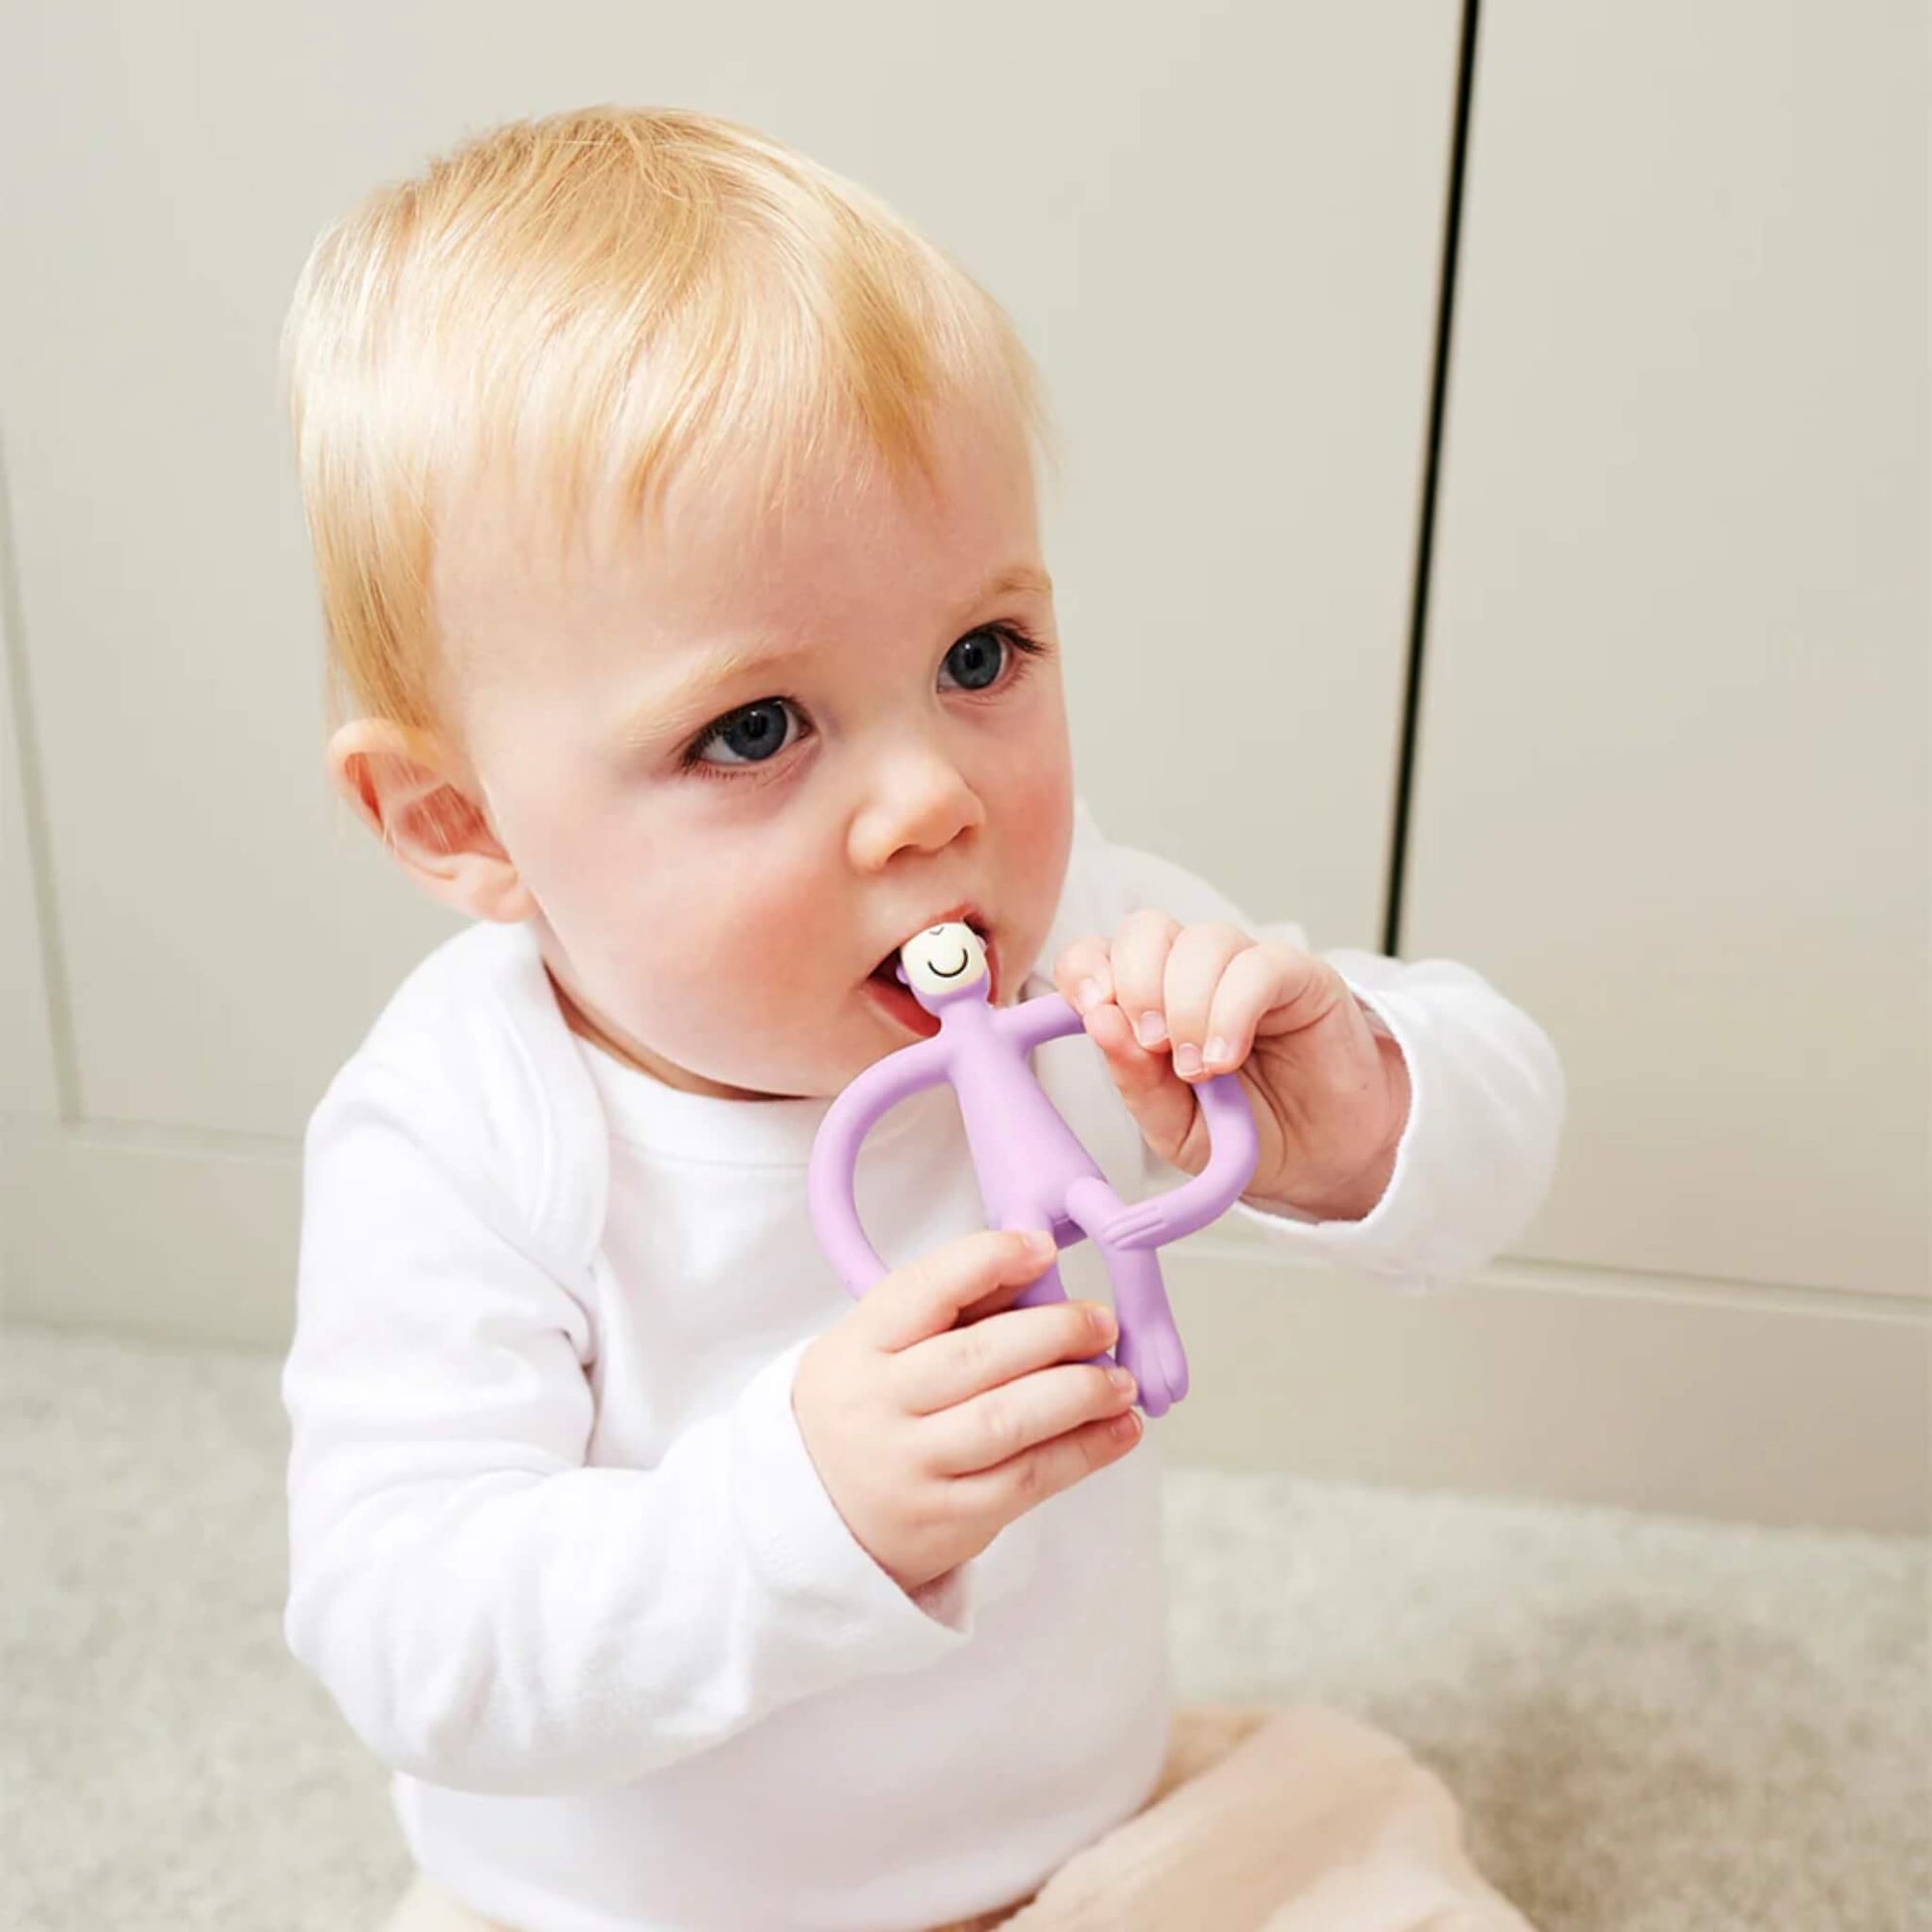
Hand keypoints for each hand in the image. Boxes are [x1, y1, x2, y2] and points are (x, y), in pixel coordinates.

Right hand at [792, 1229, 1142, 1595]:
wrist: (818, 1518)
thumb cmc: (867, 1411)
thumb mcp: (877, 1348)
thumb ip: (949, 1308)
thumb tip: (1035, 1261)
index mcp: (855, 1348)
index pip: (921, 1292)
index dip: (986, 1261)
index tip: (1041, 1247)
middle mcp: (878, 1406)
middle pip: (977, 1358)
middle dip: (1053, 1332)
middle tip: (1102, 1321)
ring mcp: (911, 1468)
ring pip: (1008, 1421)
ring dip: (1080, 1394)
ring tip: (1120, 1379)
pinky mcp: (949, 1520)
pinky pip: (1027, 1480)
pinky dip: (1084, 1451)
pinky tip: (1118, 1429)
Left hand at [1053, 914, 1411, 1220]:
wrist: (1322, 1161)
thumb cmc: (1244, 1134)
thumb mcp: (1173, 1125)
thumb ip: (1135, 1081)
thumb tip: (1098, 1023)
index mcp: (1149, 1000)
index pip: (1097, 952)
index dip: (1085, 970)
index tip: (1094, 1014)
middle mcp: (1194, 973)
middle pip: (1144, 930)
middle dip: (1136, 985)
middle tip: (1152, 1047)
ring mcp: (1246, 969)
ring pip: (1201, 942)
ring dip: (1186, 1005)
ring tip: (1199, 1070)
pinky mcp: (1301, 977)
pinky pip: (1258, 966)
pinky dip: (1231, 1011)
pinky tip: (1226, 1057)